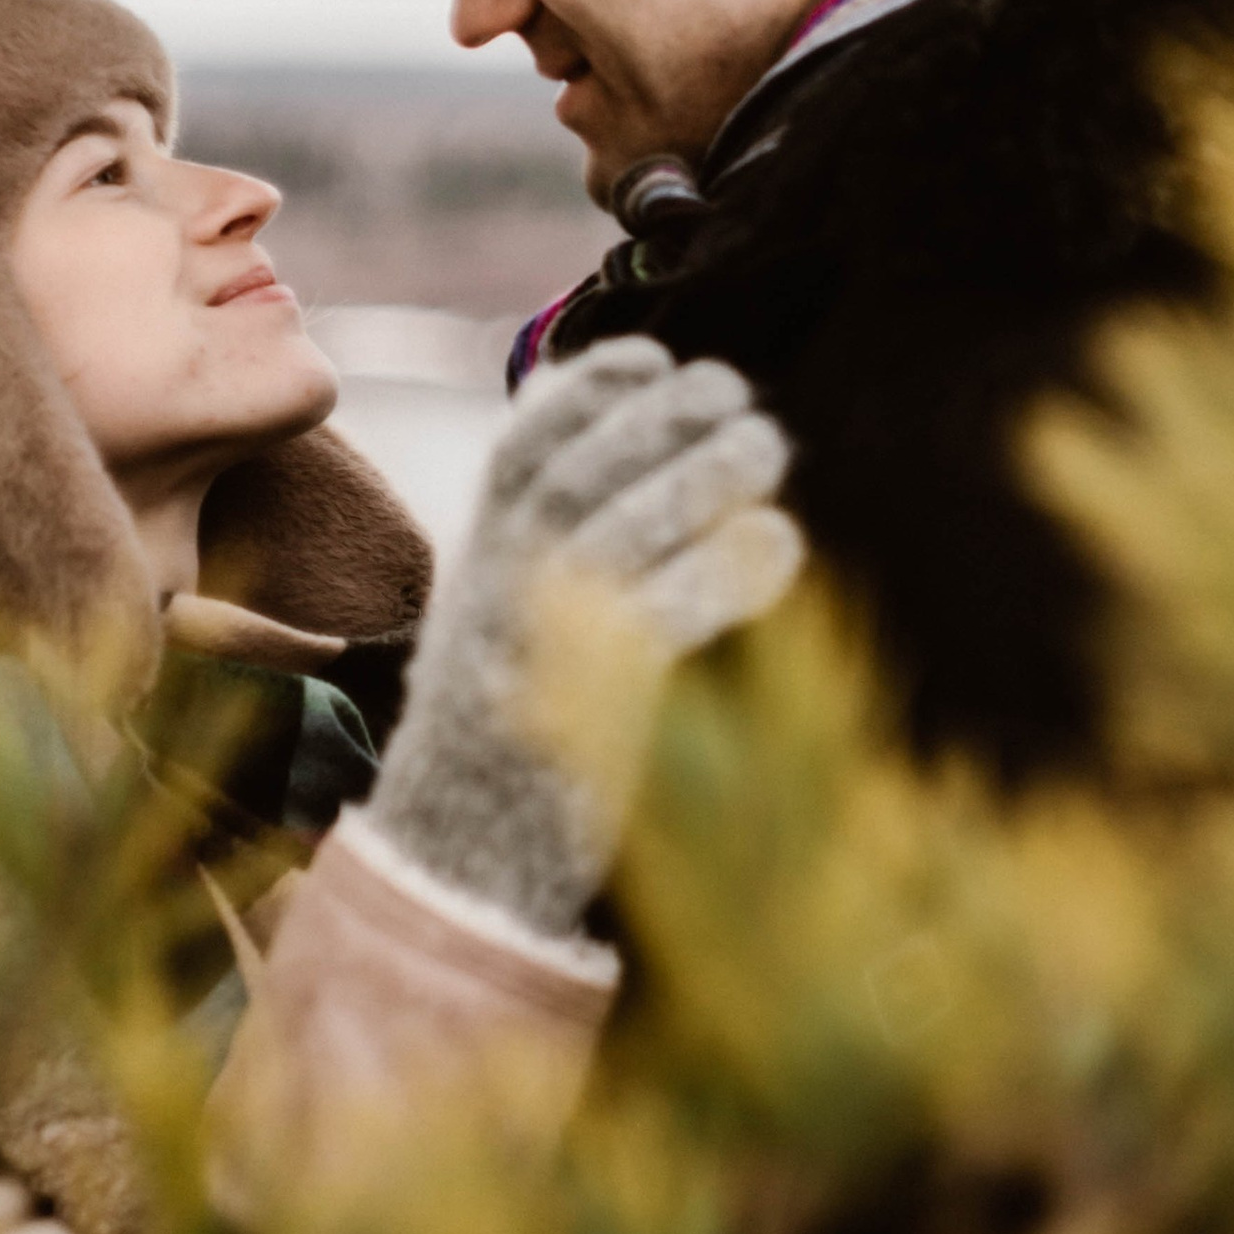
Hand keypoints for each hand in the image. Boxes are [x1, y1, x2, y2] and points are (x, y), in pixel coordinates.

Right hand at [362, 337, 801, 941]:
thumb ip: (542, 544)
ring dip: (699, 476)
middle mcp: (494, 594)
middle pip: (576, 474)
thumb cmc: (504, 739)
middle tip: (733, 391)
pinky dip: (720, 574)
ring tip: (767, 443)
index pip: (521, 450)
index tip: (650, 358)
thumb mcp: (497, 622)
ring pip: (615, 533)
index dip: (584, 391)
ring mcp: (531, 654)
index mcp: (478, 565)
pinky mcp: (581, 718)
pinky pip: (657, 624)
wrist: (456, 875)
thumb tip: (619, 451)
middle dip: (656, 417)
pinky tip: (777, 542)